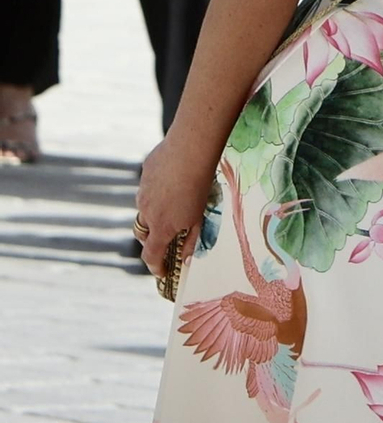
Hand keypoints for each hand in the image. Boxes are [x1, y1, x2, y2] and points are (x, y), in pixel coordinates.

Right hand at [135, 137, 212, 282]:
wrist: (190, 150)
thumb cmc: (199, 187)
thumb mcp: (200, 218)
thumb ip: (192, 240)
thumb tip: (187, 260)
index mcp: (161, 227)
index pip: (151, 255)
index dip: (155, 266)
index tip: (161, 272)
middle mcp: (146, 211)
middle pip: (143, 233)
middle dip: (152, 239)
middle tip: (166, 239)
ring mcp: (143, 191)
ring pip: (144, 207)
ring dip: (155, 212)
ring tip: (174, 204)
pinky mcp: (145, 172)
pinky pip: (148, 186)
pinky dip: (157, 190)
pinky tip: (175, 180)